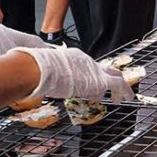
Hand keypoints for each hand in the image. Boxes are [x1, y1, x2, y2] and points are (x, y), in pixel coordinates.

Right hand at [11, 46, 134, 102]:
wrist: (39, 69)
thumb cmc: (35, 70)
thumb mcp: (41, 71)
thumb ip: (43, 76)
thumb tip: (32, 84)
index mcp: (73, 56)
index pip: (87, 66)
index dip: (91, 76)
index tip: (92, 86)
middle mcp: (86, 60)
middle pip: (104, 68)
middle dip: (111, 77)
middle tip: (116, 87)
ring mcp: (94, 69)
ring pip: (115, 76)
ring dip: (120, 88)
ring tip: (124, 96)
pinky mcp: (99, 80)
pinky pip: (117, 86)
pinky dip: (123, 92)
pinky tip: (124, 99)